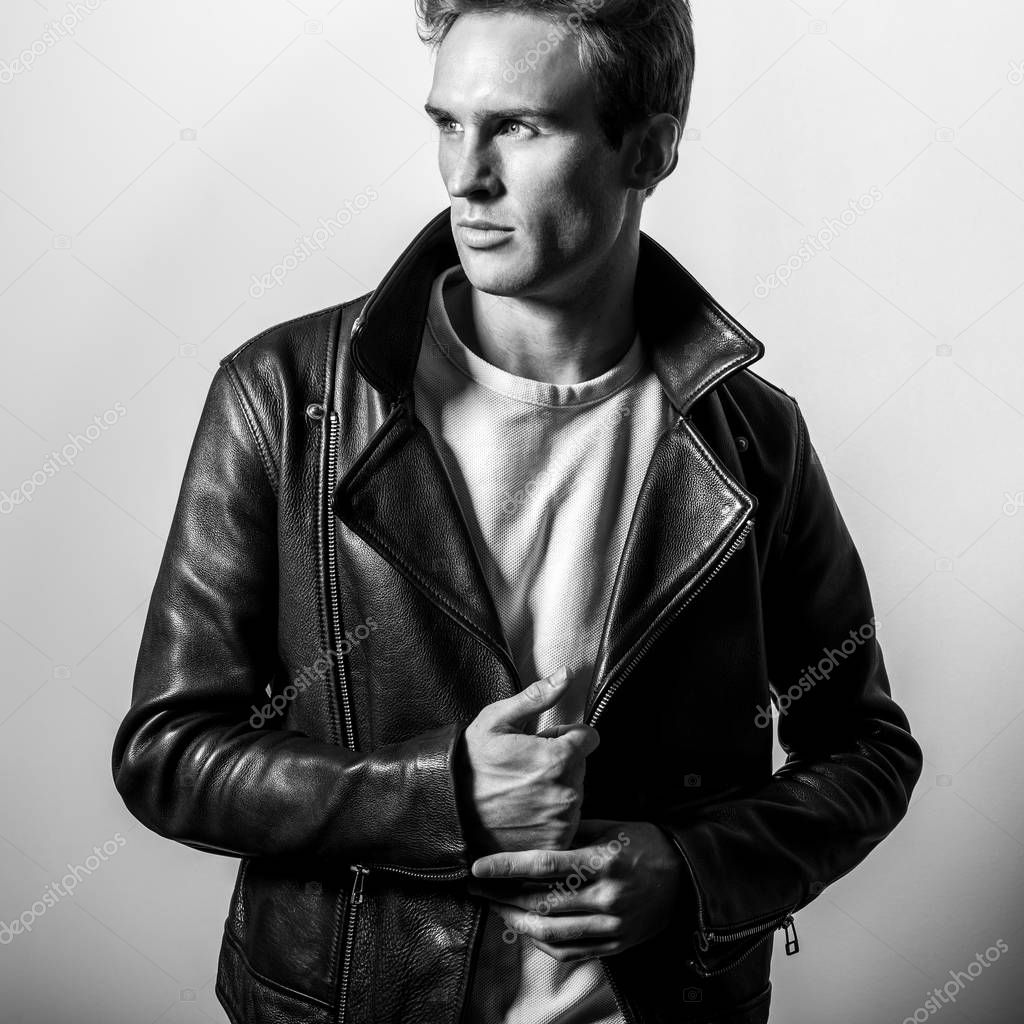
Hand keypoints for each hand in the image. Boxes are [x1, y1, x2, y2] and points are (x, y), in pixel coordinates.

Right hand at [460, 667, 600, 855]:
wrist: (448, 809)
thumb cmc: (471, 761)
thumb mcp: (498, 720)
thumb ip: (539, 697)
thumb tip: (567, 674)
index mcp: (558, 758)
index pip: (588, 738)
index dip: (565, 736)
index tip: (543, 742)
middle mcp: (567, 792)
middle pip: (581, 766)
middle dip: (560, 762)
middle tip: (526, 767)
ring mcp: (562, 821)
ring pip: (574, 793)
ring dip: (556, 789)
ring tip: (522, 790)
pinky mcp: (555, 843)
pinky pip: (567, 821)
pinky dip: (551, 816)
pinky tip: (526, 811)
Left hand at [466, 819, 685, 961]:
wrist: (687, 878)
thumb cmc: (645, 844)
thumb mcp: (612, 827)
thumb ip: (573, 833)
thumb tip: (534, 832)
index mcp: (603, 861)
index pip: (544, 864)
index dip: (506, 867)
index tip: (478, 868)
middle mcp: (605, 897)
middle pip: (540, 902)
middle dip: (502, 896)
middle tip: (478, 888)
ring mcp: (610, 926)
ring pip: (550, 932)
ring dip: (515, 921)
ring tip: (496, 908)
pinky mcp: (614, 945)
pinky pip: (569, 952)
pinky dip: (541, 943)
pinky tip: (524, 928)